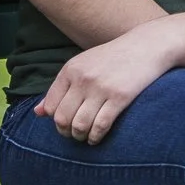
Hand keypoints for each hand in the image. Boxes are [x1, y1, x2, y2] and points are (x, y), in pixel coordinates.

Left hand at [36, 26, 176, 144]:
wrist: (146, 46)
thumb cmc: (112, 58)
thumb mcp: (82, 66)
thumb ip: (60, 88)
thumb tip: (38, 113)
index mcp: (70, 70)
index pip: (51, 106)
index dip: (55, 120)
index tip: (64, 124)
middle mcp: (82, 79)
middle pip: (62, 118)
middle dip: (65, 132)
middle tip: (73, 135)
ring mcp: (100, 88)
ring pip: (79, 125)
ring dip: (80, 137)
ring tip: (85, 137)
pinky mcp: (119, 97)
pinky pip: (100, 126)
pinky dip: (95, 137)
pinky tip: (97, 137)